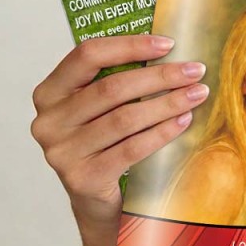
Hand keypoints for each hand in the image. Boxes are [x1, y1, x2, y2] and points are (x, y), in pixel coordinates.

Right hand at [31, 35, 208, 228]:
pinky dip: (162, 132)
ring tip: (197, 94)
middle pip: (112, 87)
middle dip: (161, 76)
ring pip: (125, 118)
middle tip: (195, 70)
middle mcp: (48, 121)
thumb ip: (119, 75)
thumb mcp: (101, 106)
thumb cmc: (105, 141)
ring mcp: (62, 152)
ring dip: (168, 103)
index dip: (130, 45)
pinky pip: (131, 148)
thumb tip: (169, 48)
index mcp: (50, 91)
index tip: (169, 44)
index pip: (88, 54)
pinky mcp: (82, 179)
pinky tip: (184, 121)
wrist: (98, 202)